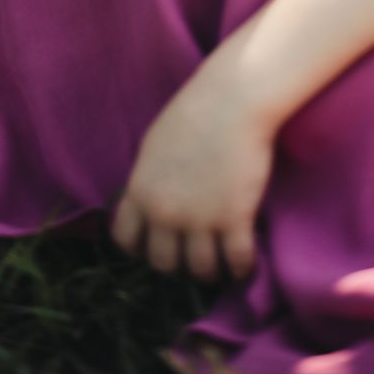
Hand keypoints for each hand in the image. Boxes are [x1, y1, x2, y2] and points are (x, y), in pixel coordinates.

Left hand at [111, 70, 270, 282]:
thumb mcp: (155, 146)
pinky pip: (237, 260)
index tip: (157, 245)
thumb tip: (150, 197)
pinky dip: (242, 268)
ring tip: (222, 266)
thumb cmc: (196, 111)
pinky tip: (247, 265)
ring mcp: (200, 219)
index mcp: (140, 192)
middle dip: (178, 263)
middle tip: (193, 257)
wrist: (234, 101)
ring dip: (211, 272)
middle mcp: (165, 213)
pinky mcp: (234, 218)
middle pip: (163, 262)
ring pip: (200, 269)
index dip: (141, 248)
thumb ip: (149, 178)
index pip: (126, 240)